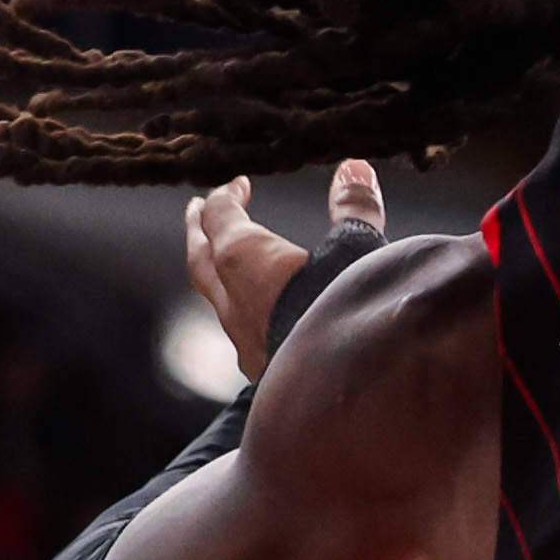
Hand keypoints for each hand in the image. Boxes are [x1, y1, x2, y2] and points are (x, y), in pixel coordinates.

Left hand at [184, 159, 380, 381]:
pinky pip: (235, 329)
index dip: (229, 195)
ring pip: (214, 296)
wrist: (351, 392)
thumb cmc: (354, 310)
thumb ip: (354, 209)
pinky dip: (238, 309)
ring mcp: (243, 339)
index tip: (239, 184)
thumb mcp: (360, 249)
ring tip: (222, 261)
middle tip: (198, 210)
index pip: (223, 216)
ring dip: (215, 271)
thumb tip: (353, 167)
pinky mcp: (261, 370)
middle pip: (201, 256)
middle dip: (200, 229)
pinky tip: (254, 316)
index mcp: (247, 260)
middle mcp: (233, 300)